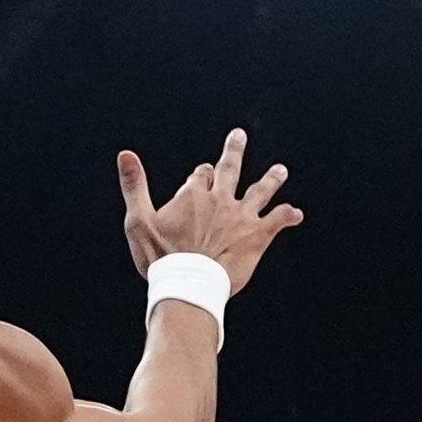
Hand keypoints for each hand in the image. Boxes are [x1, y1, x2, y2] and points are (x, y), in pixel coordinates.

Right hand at [118, 129, 300, 297]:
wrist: (188, 285)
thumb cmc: (160, 258)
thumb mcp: (138, 220)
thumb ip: (134, 186)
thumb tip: (125, 155)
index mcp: (193, 195)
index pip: (199, 176)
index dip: (198, 178)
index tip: (198, 181)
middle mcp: (220, 200)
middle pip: (229, 168)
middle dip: (234, 152)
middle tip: (239, 136)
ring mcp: (241, 217)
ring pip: (260, 191)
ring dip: (271, 179)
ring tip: (280, 170)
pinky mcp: (257, 236)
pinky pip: (278, 220)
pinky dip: (288, 216)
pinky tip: (297, 214)